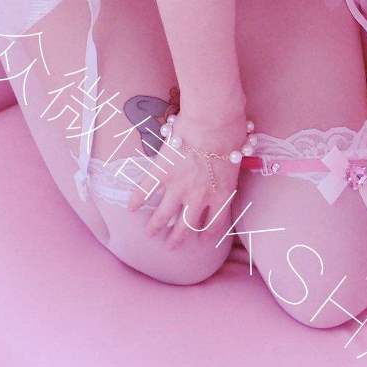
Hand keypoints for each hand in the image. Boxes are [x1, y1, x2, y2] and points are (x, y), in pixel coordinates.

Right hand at [127, 106, 249, 247]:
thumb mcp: (236, 159)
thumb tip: (226, 164)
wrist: (213, 120)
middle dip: (178, 238)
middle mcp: (199, 197)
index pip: (215, 222)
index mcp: (222, 194)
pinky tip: (131, 207)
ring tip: (150, 233)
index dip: (207, 233)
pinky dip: (136, 200)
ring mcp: (178, 187)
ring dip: (155, 226)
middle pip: (187, 226)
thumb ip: (228, 169)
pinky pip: (145, 191)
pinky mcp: (161, 173)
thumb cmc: (231, 133)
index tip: (201, 239)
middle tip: (171, 245)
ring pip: (164, 215)